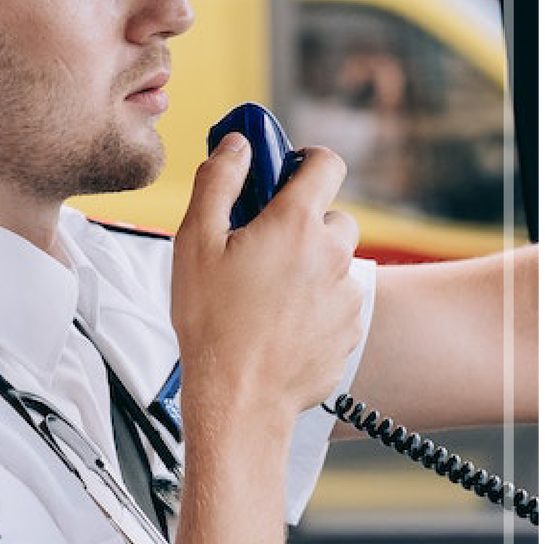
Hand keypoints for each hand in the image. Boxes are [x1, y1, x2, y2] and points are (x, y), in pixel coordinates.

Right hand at [172, 134, 363, 424]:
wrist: (238, 397)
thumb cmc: (211, 322)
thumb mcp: (194, 242)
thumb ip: (218, 182)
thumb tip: (237, 145)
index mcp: (295, 224)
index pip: (325, 163)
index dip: (303, 160)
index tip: (281, 172)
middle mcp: (332, 254)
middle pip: (331, 215)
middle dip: (300, 222)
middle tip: (258, 245)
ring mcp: (346, 294)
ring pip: (334, 261)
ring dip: (308, 265)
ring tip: (264, 293)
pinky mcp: (350, 328)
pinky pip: (337, 300)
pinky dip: (315, 303)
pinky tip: (278, 321)